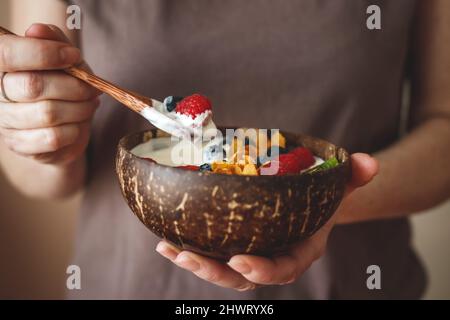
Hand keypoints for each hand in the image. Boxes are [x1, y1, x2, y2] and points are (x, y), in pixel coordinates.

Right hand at [0, 23, 99, 164]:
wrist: (67, 125)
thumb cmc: (63, 85)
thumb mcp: (64, 58)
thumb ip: (53, 40)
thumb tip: (37, 30)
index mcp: (1, 66)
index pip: (6, 53)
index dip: (42, 53)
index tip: (73, 55)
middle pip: (33, 85)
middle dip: (74, 86)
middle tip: (92, 88)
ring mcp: (6, 121)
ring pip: (48, 114)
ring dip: (79, 109)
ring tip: (88, 105)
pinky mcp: (20, 144)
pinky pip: (54, 138)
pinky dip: (75, 130)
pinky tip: (77, 124)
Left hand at [156, 153, 378, 290]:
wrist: (304, 200)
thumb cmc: (319, 196)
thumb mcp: (336, 185)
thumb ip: (350, 176)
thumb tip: (369, 162)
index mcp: (298, 250)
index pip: (284, 268)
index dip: (263, 270)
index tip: (241, 261)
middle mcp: (271, 256)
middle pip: (243, 276)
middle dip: (217, 272)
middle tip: (192, 258)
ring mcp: (248, 251)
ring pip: (220, 267)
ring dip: (194, 261)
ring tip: (170, 249)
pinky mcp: (229, 243)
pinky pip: (208, 251)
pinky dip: (186, 248)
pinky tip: (164, 240)